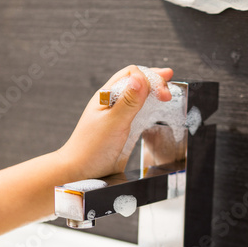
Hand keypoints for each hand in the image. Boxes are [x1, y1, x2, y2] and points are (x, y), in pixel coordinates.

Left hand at [58, 65, 173, 180]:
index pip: (132, 74)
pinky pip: (136, 113)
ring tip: (165, 93)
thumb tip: (140, 78)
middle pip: (135, 82)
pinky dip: (148, 108)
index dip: (151, 79)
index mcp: (107, 96)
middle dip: (154, 81)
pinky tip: (154, 111)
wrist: (79, 172)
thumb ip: (128, 101)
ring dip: (152, 93)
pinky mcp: (120, 129)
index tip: (163, 94)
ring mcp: (116, 116)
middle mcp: (111, 103)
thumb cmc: (90, 149)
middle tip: (168, 90)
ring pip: (137, 96)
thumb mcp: (113, 123)